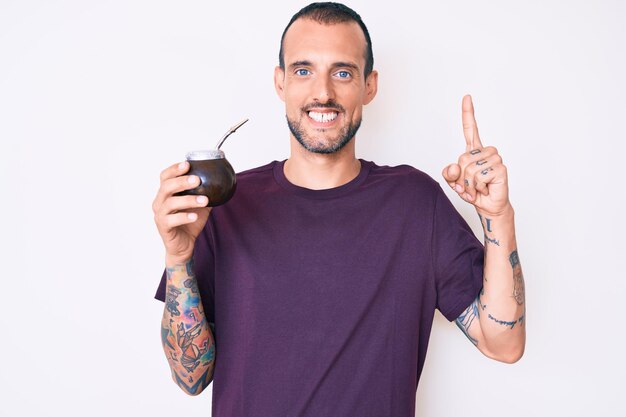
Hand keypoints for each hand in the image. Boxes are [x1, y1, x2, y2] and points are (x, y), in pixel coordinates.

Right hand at [152, 161, 211, 266]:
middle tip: (197, 180)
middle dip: (182, 181)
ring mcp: (160, 214)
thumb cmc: (190, 222)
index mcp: (166, 193)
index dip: (174, 169)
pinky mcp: (163, 227)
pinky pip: (171, 220)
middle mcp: (159, 202)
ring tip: (204, 200)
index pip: (165, 176)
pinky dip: (183, 217)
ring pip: (170, 203)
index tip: (187, 164)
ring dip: (188, 199)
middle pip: (166, 186)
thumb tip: (221, 181)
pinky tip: (194, 216)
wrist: (184, 245)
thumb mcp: (200, 205)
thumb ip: (205, 193)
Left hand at [442, 95, 510, 215]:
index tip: (467, 97)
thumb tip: (453, 168)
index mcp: (473, 151)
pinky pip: (479, 176)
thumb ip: (449, 174)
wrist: (488, 206)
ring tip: (477, 187)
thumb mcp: (455, 183)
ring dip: (469, 184)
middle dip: (461, 177)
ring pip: (470, 169)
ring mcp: (495, 158)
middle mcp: (486, 152)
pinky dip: (477, 187)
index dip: (468, 113)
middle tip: (469, 185)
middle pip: (462, 159)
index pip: (470, 129)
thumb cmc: (473, 192)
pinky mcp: (501, 168)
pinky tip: (485, 189)